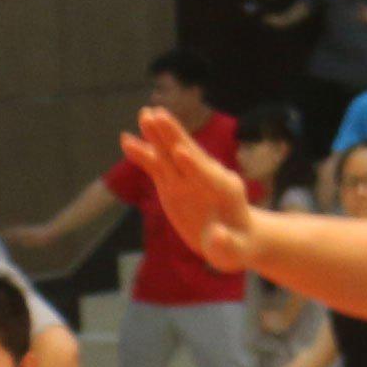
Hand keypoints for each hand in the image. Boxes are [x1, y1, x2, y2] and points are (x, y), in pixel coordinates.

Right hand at [118, 107, 260, 276]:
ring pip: (170, 153)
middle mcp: (207, 177)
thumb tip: (216, 235)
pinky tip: (127, 140)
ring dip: (158, 135)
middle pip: (188, 153)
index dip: (194, 165)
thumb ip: (226, 245)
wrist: (235, 238)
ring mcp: (188, 178)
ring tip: (145, 114)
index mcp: (226, 190)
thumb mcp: (235, 252)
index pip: (208, 175)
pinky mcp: (174, 183)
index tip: (181, 151)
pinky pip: (157, 166)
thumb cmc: (238, 247)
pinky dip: (144, 154)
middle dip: (174, 136)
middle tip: (159, 115)